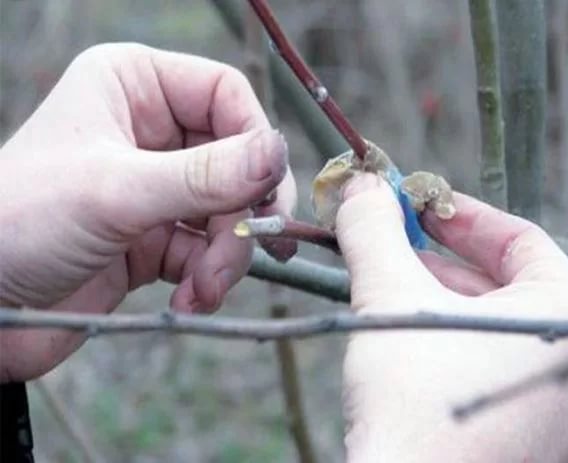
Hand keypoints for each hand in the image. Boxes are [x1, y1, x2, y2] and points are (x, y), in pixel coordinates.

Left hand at [0, 43, 295, 380]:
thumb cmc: (18, 222)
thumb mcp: (117, 190)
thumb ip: (205, 175)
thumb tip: (278, 153)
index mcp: (134, 87)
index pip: (226, 95)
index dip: (253, 141)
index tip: (266, 190)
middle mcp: (149, 132)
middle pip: (235, 161)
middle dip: (243, 212)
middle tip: (256, 246)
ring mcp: (155, 188)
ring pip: (227, 212)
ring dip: (228, 254)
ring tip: (208, 287)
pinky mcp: (155, 238)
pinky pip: (207, 252)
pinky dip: (208, 278)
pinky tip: (191, 299)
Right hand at [336, 174, 567, 461]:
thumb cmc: (416, 404)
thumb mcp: (391, 300)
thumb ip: (375, 233)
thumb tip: (360, 186)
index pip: (520, 240)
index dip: (459, 215)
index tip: (414, 203)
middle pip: (501, 280)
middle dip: (436, 253)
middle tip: (387, 235)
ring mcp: (549, 398)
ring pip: (486, 320)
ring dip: (431, 290)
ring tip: (381, 275)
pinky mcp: (520, 424)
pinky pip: (481, 356)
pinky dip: (441, 331)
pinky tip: (398, 323)